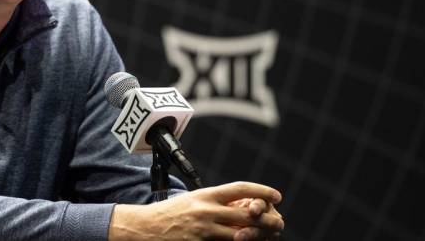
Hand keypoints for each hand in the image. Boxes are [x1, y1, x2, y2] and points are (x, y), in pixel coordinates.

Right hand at [108, 182, 283, 240]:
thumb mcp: (192, 200)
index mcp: (205, 194)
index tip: (276, 195)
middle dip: (268, 219)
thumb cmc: (169, 213)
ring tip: (268, 237)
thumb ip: (213, 202)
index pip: (239, 188)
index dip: (261, 190)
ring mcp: (203, 230)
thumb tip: (238, 204)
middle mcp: (206, 210)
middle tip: (279, 222)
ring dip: (258, 237)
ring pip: (242, 235)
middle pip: (247, 213)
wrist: (145, 227)